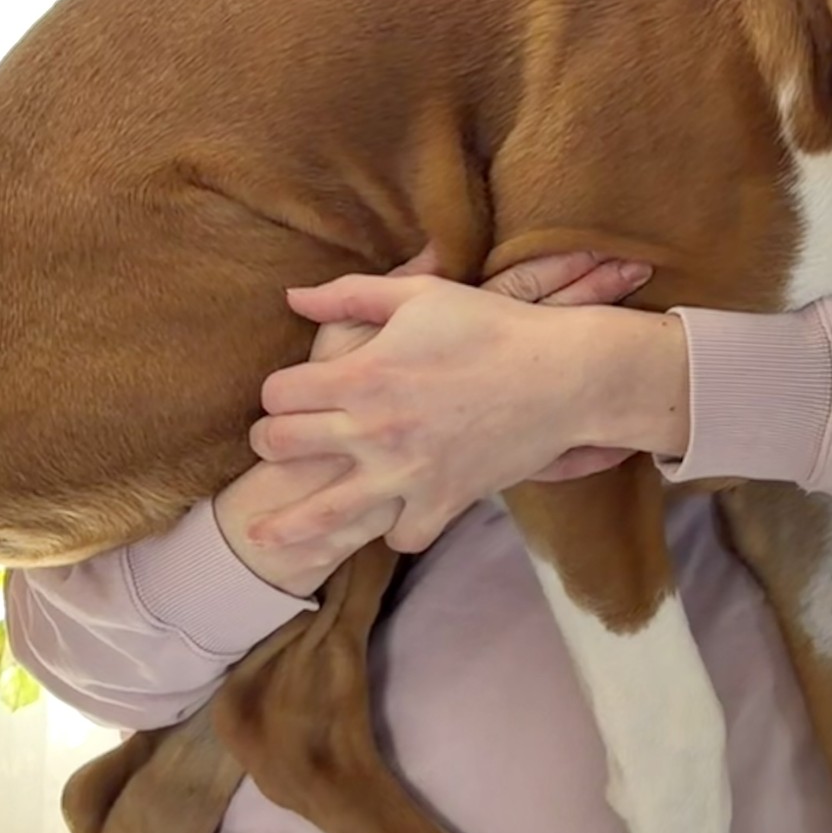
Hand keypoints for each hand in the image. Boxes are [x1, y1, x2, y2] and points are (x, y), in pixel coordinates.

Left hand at [213, 245, 654, 591]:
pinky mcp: (444, 502)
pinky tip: (388, 517)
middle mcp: (374, 429)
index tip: (286, 394)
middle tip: (278, 443)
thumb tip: (292, 296)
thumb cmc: (491, 325)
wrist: (563, 374)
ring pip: (324, 514)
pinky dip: (393, 530)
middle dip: (272, 442)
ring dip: (291, 524)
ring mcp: (407, 473)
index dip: (276, 392)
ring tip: (268, 536)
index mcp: (362, 375)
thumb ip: (350, 295)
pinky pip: (400, 537)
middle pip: (283, 446)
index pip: (277, 394)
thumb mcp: (419, 295)